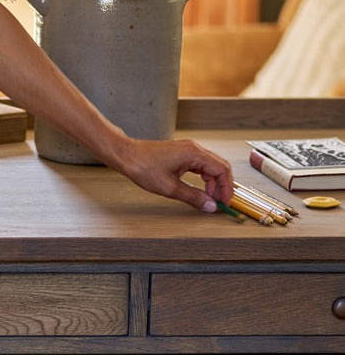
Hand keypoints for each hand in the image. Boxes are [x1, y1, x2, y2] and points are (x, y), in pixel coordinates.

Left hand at [114, 136, 233, 212]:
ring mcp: (189, 150)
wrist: (127, 155)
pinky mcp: (182, 153)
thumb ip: (193, 197)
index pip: (221, 170)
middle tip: (219, 202)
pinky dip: (204, 177)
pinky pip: (200, 165)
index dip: (226, 188)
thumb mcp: (170, 188)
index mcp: (194, 154)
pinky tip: (200, 189)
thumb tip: (210, 206)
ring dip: (213, 183)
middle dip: (222, 186)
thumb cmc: (144, 167)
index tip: (225, 202)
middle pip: (219, 166)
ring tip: (209, 198)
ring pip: (210, 166)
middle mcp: (194, 148)